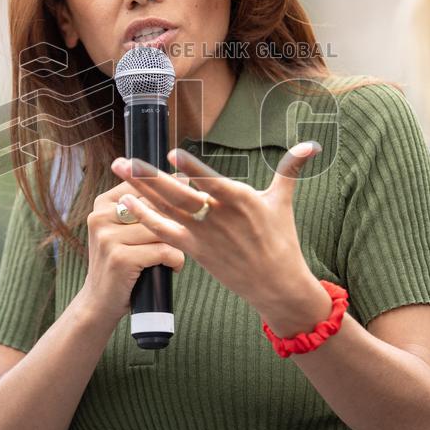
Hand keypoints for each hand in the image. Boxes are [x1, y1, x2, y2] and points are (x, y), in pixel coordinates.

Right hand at [77, 180, 185, 323]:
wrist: (99, 302)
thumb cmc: (121, 262)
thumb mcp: (124, 229)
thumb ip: (143, 206)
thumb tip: (182, 178)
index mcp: (103, 203)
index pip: (144, 185)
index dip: (168, 193)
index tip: (185, 195)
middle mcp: (101, 216)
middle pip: (155, 207)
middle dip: (174, 223)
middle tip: (187, 233)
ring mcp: (108, 237)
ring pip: (161, 230)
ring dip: (176, 245)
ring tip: (174, 256)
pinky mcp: (120, 258)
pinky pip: (163, 251)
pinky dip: (175, 260)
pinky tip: (173, 267)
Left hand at [109, 142, 324, 325]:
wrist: (277, 284)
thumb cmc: (281, 239)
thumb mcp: (283, 201)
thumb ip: (290, 169)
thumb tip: (310, 145)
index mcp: (240, 199)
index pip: (211, 181)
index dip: (190, 169)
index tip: (170, 154)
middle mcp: (219, 217)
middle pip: (178, 194)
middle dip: (148, 176)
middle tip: (124, 160)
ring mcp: (205, 235)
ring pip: (167, 210)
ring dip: (140, 191)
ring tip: (119, 172)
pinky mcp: (196, 251)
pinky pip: (165, 233)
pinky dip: (146, 218)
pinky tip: (127, 204)